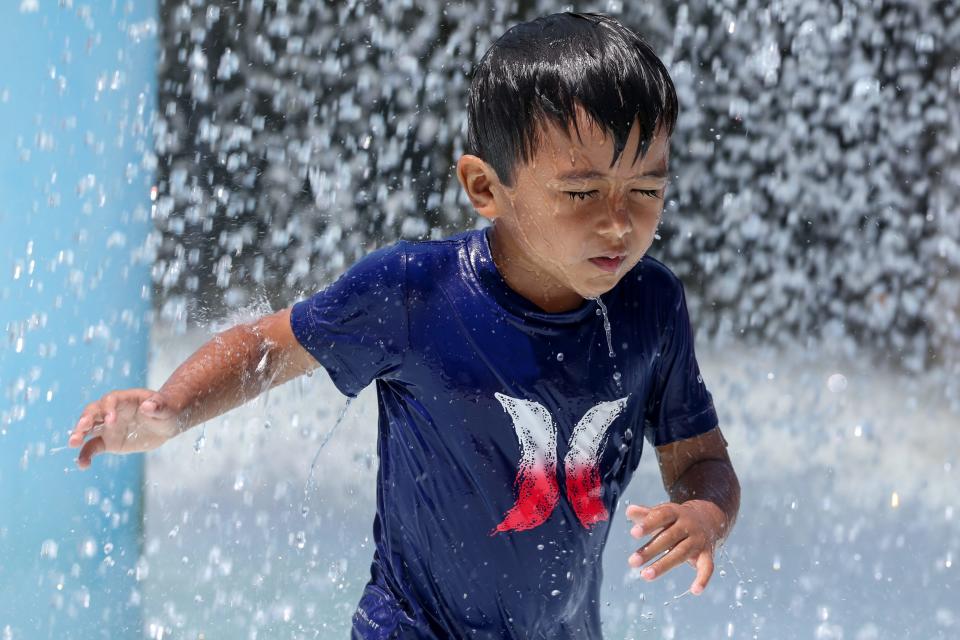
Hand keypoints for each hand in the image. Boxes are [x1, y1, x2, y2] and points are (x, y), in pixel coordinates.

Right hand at [68, 388, 182, 469]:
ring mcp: (107, 426)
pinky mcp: (107, 441)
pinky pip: (92, 447)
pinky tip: (83, 465)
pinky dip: (85, 455)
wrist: (165, 423)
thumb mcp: (166, 407)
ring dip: (78, 435)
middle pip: (93, 412)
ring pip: (87, 429)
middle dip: (85, 419)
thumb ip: (158, 406)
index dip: (108, 409)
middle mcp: (111, 411)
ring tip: (73, 444)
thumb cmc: (166, 410)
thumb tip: (148, 406)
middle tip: (81, 429)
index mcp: (124, 399)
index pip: (110, 400)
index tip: (110, 421)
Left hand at [624, 500, 726, 594]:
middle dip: (650, 550)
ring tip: (646, 575)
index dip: (648, 524)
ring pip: (681, 553)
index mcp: (676, 512)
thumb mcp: (663, 513)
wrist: (708, 519)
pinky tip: (695, 591)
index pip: (662, 516)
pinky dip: (703, 579)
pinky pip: (708, 567)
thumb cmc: (677, 519)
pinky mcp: (707, 554)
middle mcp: (688, 525)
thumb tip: (629, 510)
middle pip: (669, 537)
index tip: (633, 533)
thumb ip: (646, 514)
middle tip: (633, 562)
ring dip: (663, 565)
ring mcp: (698, 540)